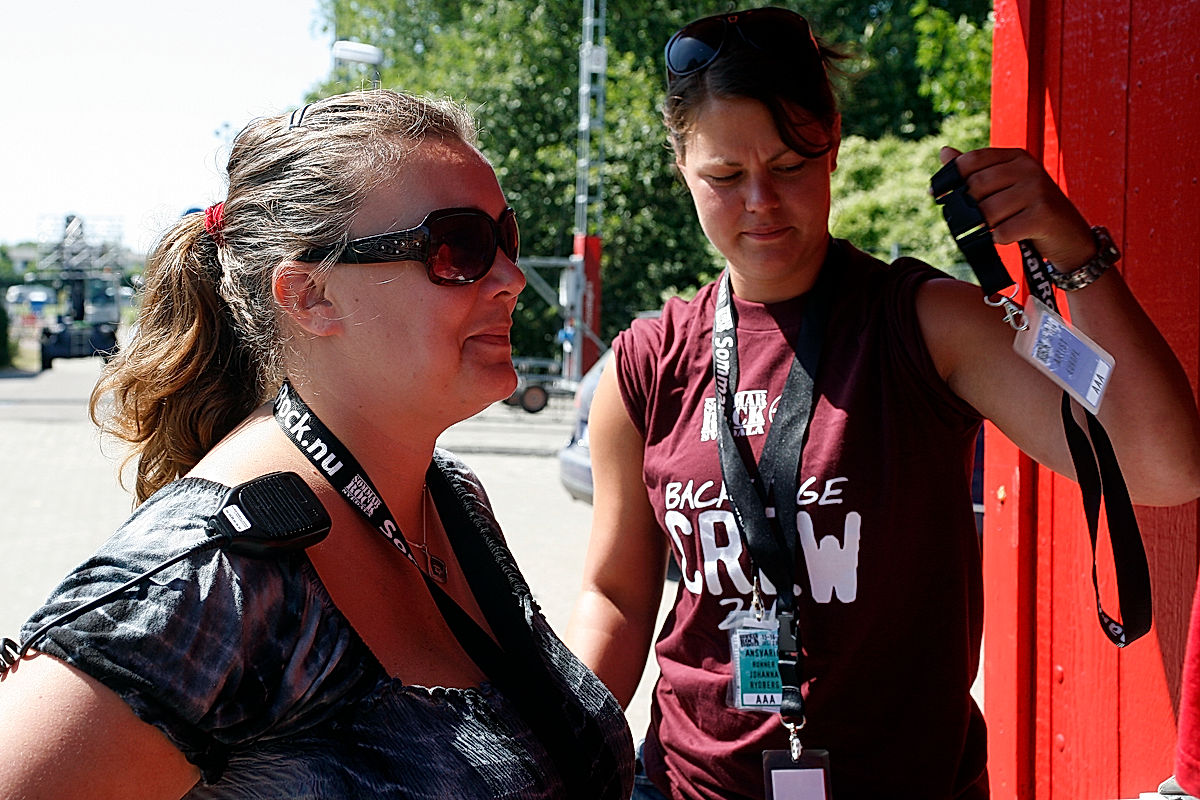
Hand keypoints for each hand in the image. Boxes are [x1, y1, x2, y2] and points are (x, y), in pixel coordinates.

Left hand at [940, 146, 1095, 269]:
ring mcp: (1038, 190)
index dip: (949, 179)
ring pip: (987, 212)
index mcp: (1016, 157)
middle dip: (970, 209)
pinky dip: (1000, 238)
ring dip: (986, 227)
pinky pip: (1003, 231)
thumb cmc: (1032, 212)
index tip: (937, 195)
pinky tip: (1012, 235)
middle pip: (975, 187)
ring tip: (1000, 227)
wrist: (1071, 237)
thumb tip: (944, 152)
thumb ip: (975, 171)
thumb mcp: (1006, 186)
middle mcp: (1028, 168)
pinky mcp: (1043, 215)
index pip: (971, 161)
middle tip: (979, 220)